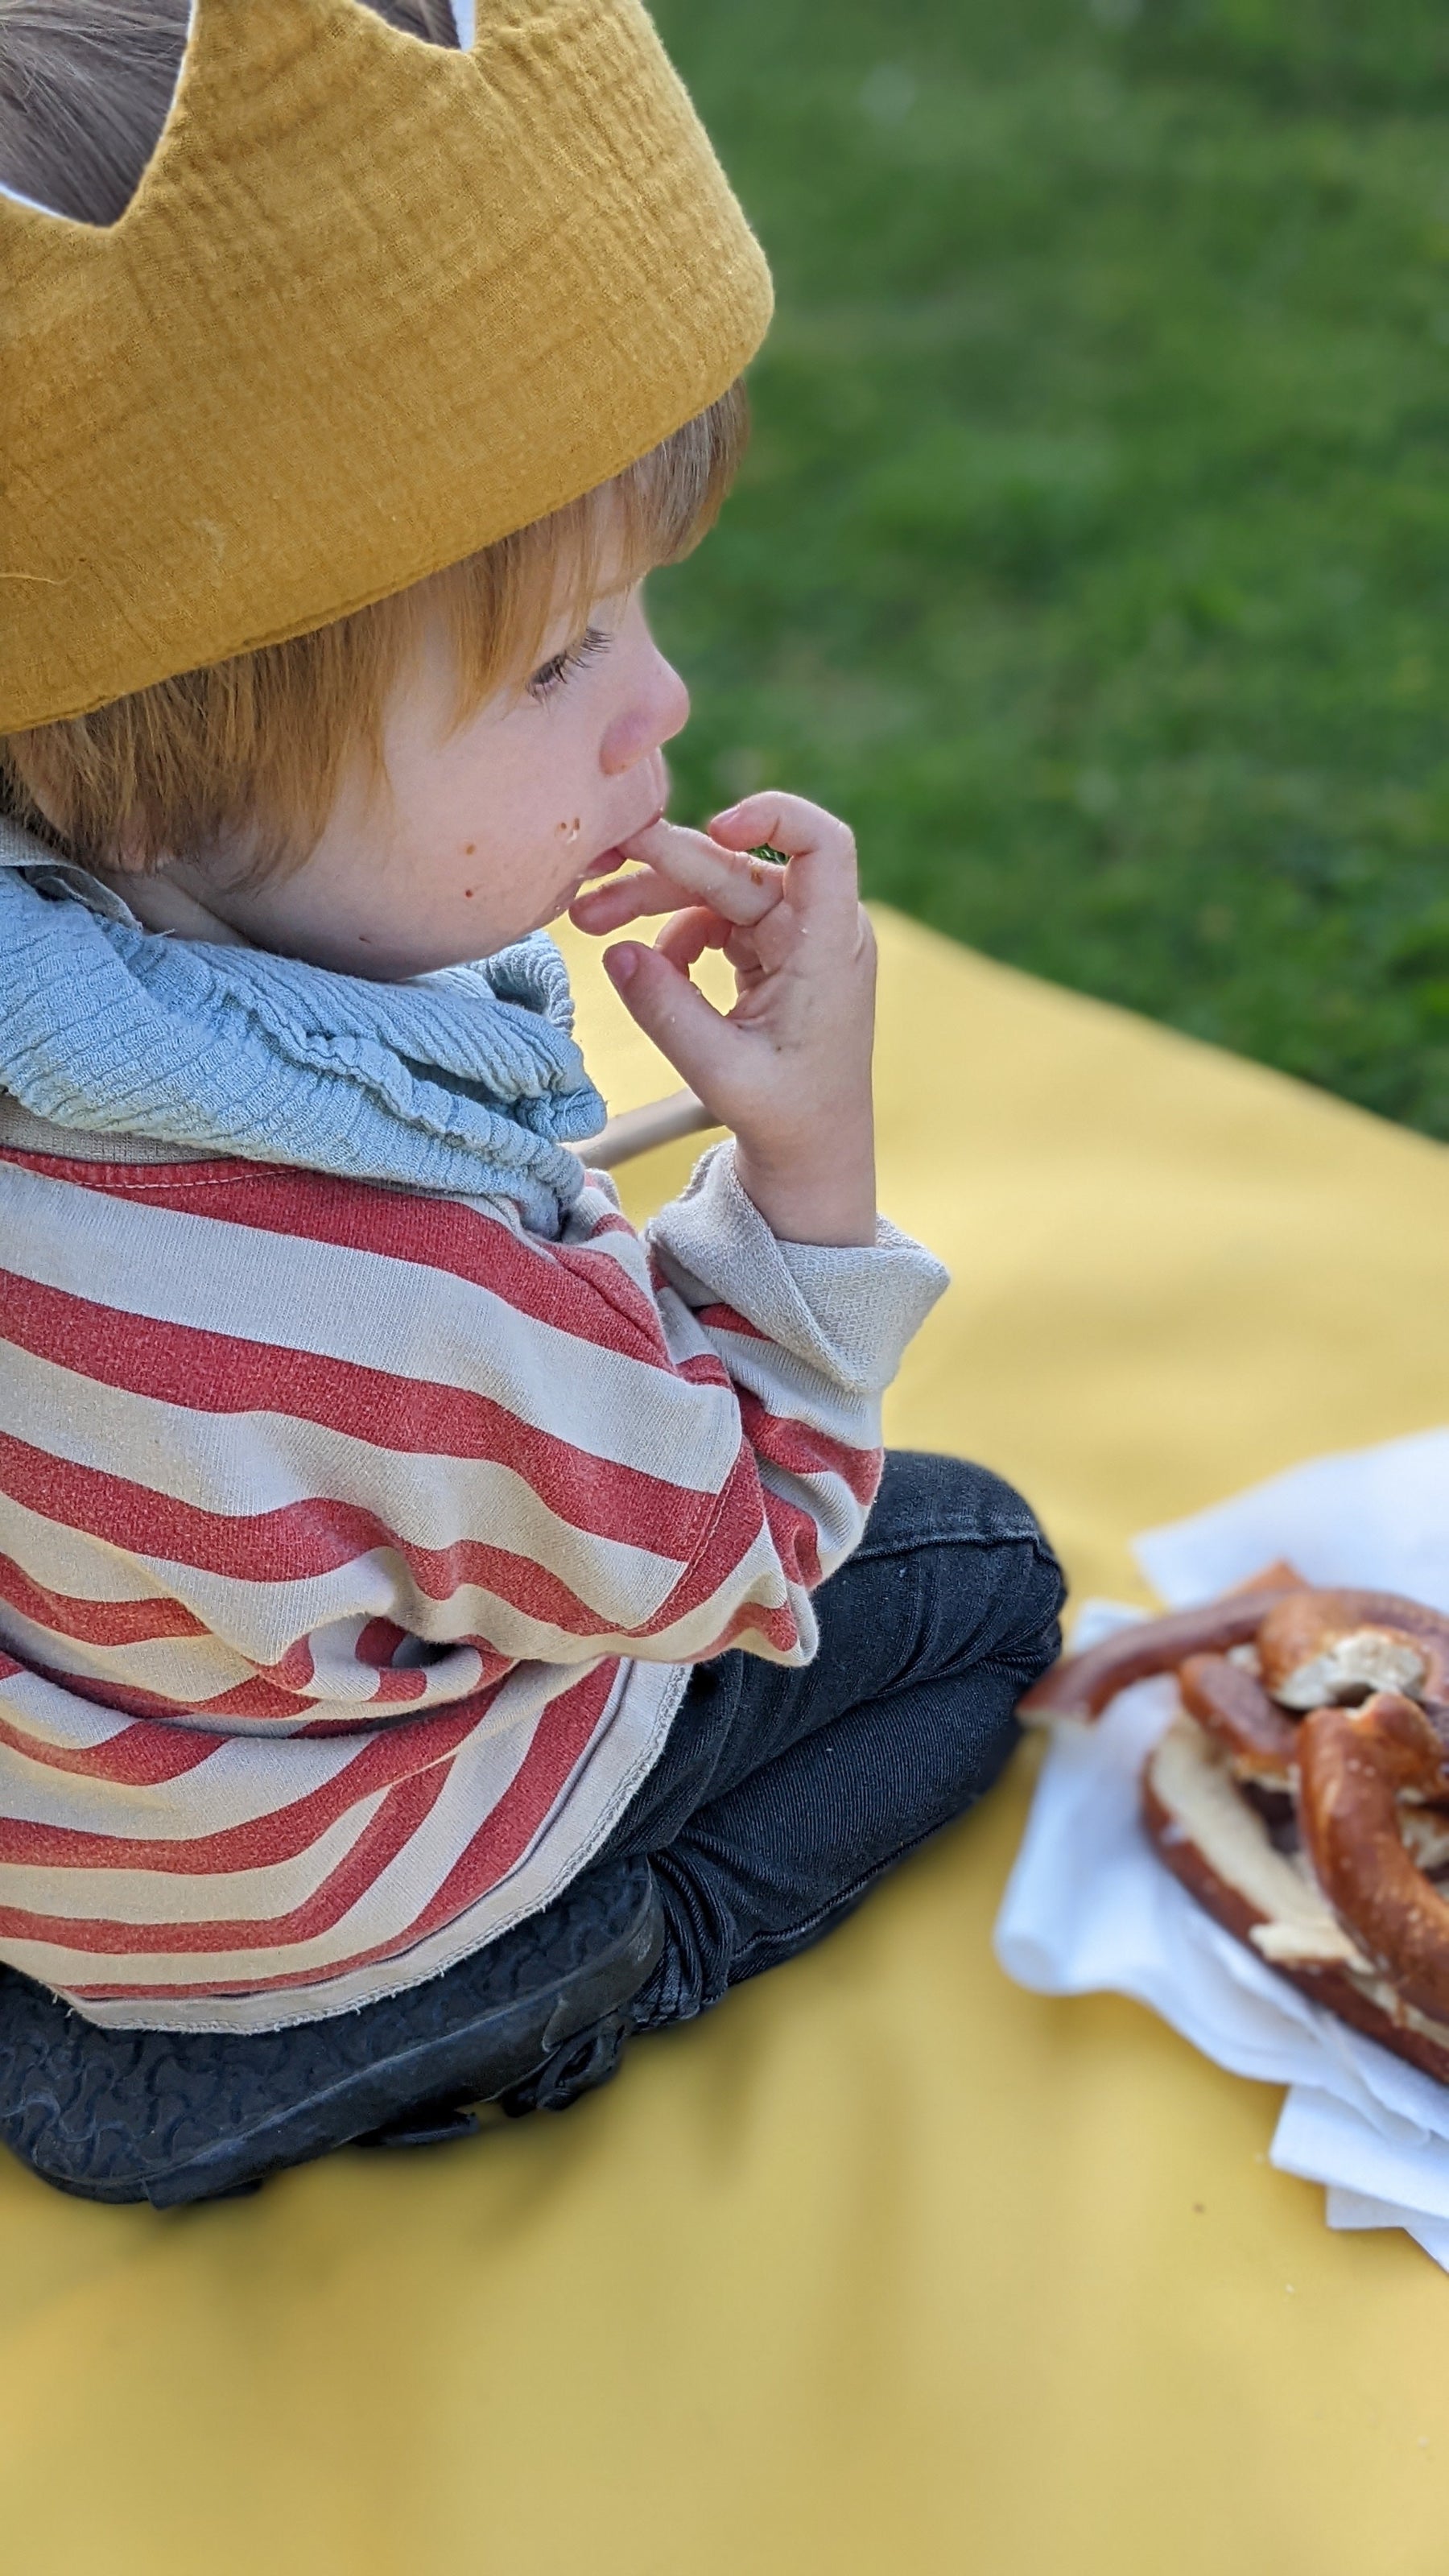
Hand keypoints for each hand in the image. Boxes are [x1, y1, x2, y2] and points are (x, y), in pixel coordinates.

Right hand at [569, 791, 876, 1245]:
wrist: (813, 1152)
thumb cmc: (786, 1116)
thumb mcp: (719, 1070)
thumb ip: (667, 1010)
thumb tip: (614, 952)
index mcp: (829, 947)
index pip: (824, 846)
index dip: (774, 817)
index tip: (715, 827)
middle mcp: (819, 930)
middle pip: (738, 869)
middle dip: (662, 871)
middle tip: (593, 878)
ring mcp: (796, 940)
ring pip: (717, 892)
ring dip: (654, 902)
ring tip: (590, 920)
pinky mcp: (775, 954)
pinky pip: (717, 921)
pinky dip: (676, 936)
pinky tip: (647, 966)